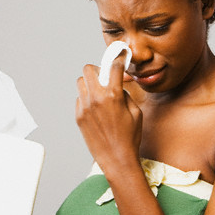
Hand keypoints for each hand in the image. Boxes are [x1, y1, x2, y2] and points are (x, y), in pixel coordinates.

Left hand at [76, 55, 142, 171]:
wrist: (117, 159)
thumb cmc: (130, 137)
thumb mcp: (136, 112)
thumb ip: (125, 94)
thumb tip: (117, 86)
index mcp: (113, 95)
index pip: (113, 66)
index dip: (118, 58)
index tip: (120, 56)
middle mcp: (96, 99)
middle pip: (89, 69)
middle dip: (98, 69)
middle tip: (106, 77)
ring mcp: (85, 107)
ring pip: (81, 82)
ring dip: (91, 83)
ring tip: (100, 92)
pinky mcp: (79, 116)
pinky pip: (80, 98)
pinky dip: (87, 99)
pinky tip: (97, 109)